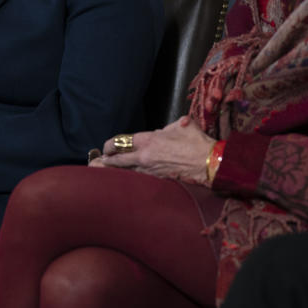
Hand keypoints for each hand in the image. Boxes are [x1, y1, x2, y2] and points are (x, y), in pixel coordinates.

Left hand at [89, 116, 215, 185]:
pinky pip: (140, 180)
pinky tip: (125, 183)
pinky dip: (131, 180)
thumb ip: (170, 127)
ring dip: (116, 172)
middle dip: (107, 161)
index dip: (110, 145)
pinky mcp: (160, 180)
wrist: (210, 162)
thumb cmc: (197, 142)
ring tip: (104, 174)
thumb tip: (168, 129)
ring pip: (128, 172)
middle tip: (98, 162)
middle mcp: (146, 156)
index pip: (122, 141)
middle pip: (119, 160)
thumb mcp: (182, 125)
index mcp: (149, 140)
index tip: (105, 147)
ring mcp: (152, 170)